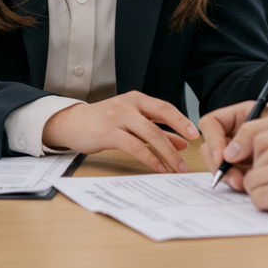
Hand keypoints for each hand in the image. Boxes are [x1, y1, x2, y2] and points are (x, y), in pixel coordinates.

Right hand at [42, 91, 198, 173]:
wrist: (72, 123)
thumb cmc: (103, 122)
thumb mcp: (131, 121)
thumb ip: (155, 129)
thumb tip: (182, 143)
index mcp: (137, 99)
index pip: (165, 107)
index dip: (182, 120)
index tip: (196, 134)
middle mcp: (129, 104)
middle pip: (161, 119)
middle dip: (179, 137)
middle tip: (190, 155)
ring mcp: (118, 117)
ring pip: (150, 134)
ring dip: (167, 153)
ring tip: (177, 168)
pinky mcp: (108, 132)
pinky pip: (135, 146)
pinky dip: (149, 158)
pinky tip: (158, 167)